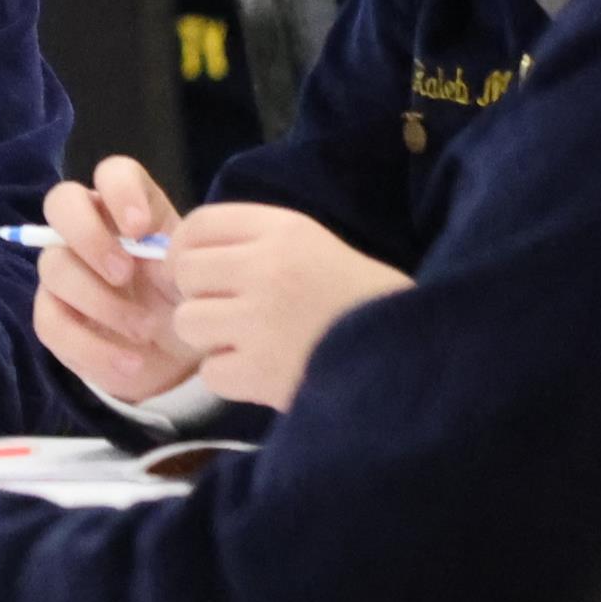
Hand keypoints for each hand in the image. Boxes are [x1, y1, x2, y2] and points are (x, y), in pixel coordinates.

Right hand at [29, 158, 200, 404]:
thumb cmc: (187, 303)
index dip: (120, 192)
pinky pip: (50, 322)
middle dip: (88, 236)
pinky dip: (93, 347)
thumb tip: (158, 258)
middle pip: (61, 202)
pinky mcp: (53, 313)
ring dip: (100, 301)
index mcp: (129, 209)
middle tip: (124, 273)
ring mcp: (64, 270)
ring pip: (54, 266)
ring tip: (145, 329)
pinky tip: (130, 363)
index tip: (142, 228)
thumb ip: (179, 261)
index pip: (112, 173)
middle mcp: (88, 229)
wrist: (181, 359)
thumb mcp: (195, 280)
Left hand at [169, 204, 411, 409]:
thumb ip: (258, 245)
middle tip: (232, 312)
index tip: (199, 271)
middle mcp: (266, 268)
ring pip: (187, 322)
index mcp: (285, 230)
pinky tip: (263, 373)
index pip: (199, 223)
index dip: (187, 248)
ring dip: (211, 338)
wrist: (416, 357)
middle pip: (185, 272)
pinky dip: (231, 377)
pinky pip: (211, 371)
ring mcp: (260, 321)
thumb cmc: (366, 302)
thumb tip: (184, 258)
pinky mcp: (260, 372)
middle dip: (200, 295)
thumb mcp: (317, 248)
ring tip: (250, 344)